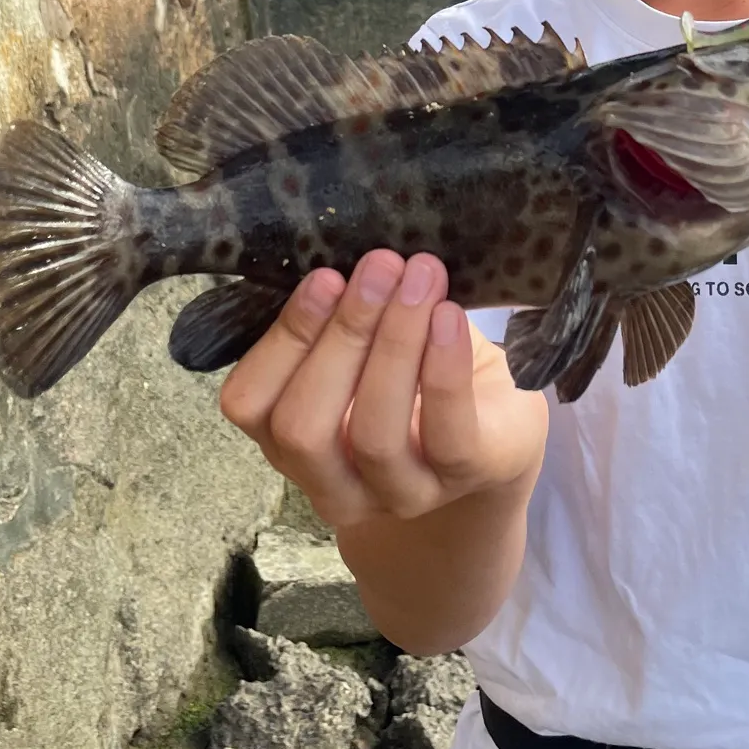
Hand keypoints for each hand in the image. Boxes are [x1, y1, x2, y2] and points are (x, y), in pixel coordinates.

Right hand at [219, 251, 548, 528]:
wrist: (499, 428)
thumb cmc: (417, 375)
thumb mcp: (365, 348)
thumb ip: (338, 317)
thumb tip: (339, 252)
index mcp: (290, 445)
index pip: (250, 405)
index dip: (281, 340)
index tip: (324, 276)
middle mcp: (334, 486)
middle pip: (305, 427)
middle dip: (341, 337)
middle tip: (379, 266)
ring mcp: (399, 496)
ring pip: (375, 435)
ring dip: (395, 344)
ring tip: (420, 277)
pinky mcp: (463, 481)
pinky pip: (448, 435)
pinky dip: (443, 369)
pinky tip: (449, 316)